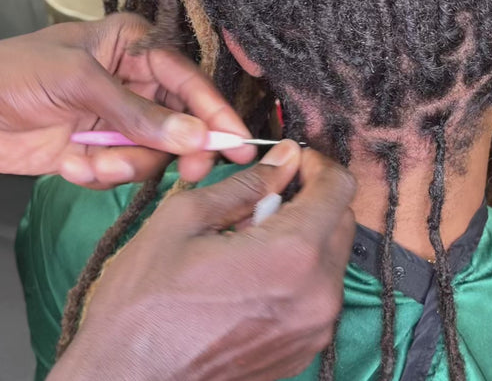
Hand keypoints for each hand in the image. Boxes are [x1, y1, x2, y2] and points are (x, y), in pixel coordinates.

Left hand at [0, 13, 253, 186]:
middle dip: (180, 148)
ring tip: (89, 162)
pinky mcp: (104, 149)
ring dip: (127, 164)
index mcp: (135, 47)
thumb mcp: (79, 82)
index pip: (188, 80)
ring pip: (155, 151)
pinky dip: (102, 173)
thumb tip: (197, 136)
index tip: (239, 142)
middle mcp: (137, 82)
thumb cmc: (16, 75)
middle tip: (190, 172)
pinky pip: (126, 170)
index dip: (215, 112)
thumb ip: (139, 114)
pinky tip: (71, 163)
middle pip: (182, 120)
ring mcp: (121, 119)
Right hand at [49, 141, 356, 380]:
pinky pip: (318, 291)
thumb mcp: (184, 219)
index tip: (291, 162)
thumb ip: (247, 183)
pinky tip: (253, 275)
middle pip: (340, 220)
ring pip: (330, 256)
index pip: (338, 187)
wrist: (126, 380)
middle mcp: (319, 294)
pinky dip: (298, 270)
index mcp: (293, 254)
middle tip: (262, 198)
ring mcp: (315, 328)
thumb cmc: (145, 301)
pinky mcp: (304, 349)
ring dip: (302, 234)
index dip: (317, 164)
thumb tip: (284, 158)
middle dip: (309, 197)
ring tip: (249, 240)